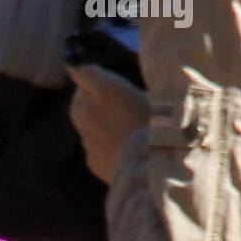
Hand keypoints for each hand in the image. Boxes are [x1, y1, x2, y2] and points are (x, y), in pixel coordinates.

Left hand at [66, 63, 148, 183]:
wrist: (153, 173)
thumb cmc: (162, 128)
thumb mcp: (155, 98)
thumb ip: (133, 89)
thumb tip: (128, 85)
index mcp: (105, 89)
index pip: (80, 70)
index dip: (82, 68)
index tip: (84, 67)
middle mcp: (88, 112)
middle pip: (78, 97)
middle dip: (89, 95)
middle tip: (110, 99)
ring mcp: (86, 138)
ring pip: (83, 122)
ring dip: (94, 120)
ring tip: (118, 124)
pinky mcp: (90, 159)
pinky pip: (92, 145)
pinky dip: (101, 143)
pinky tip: (120, 146)